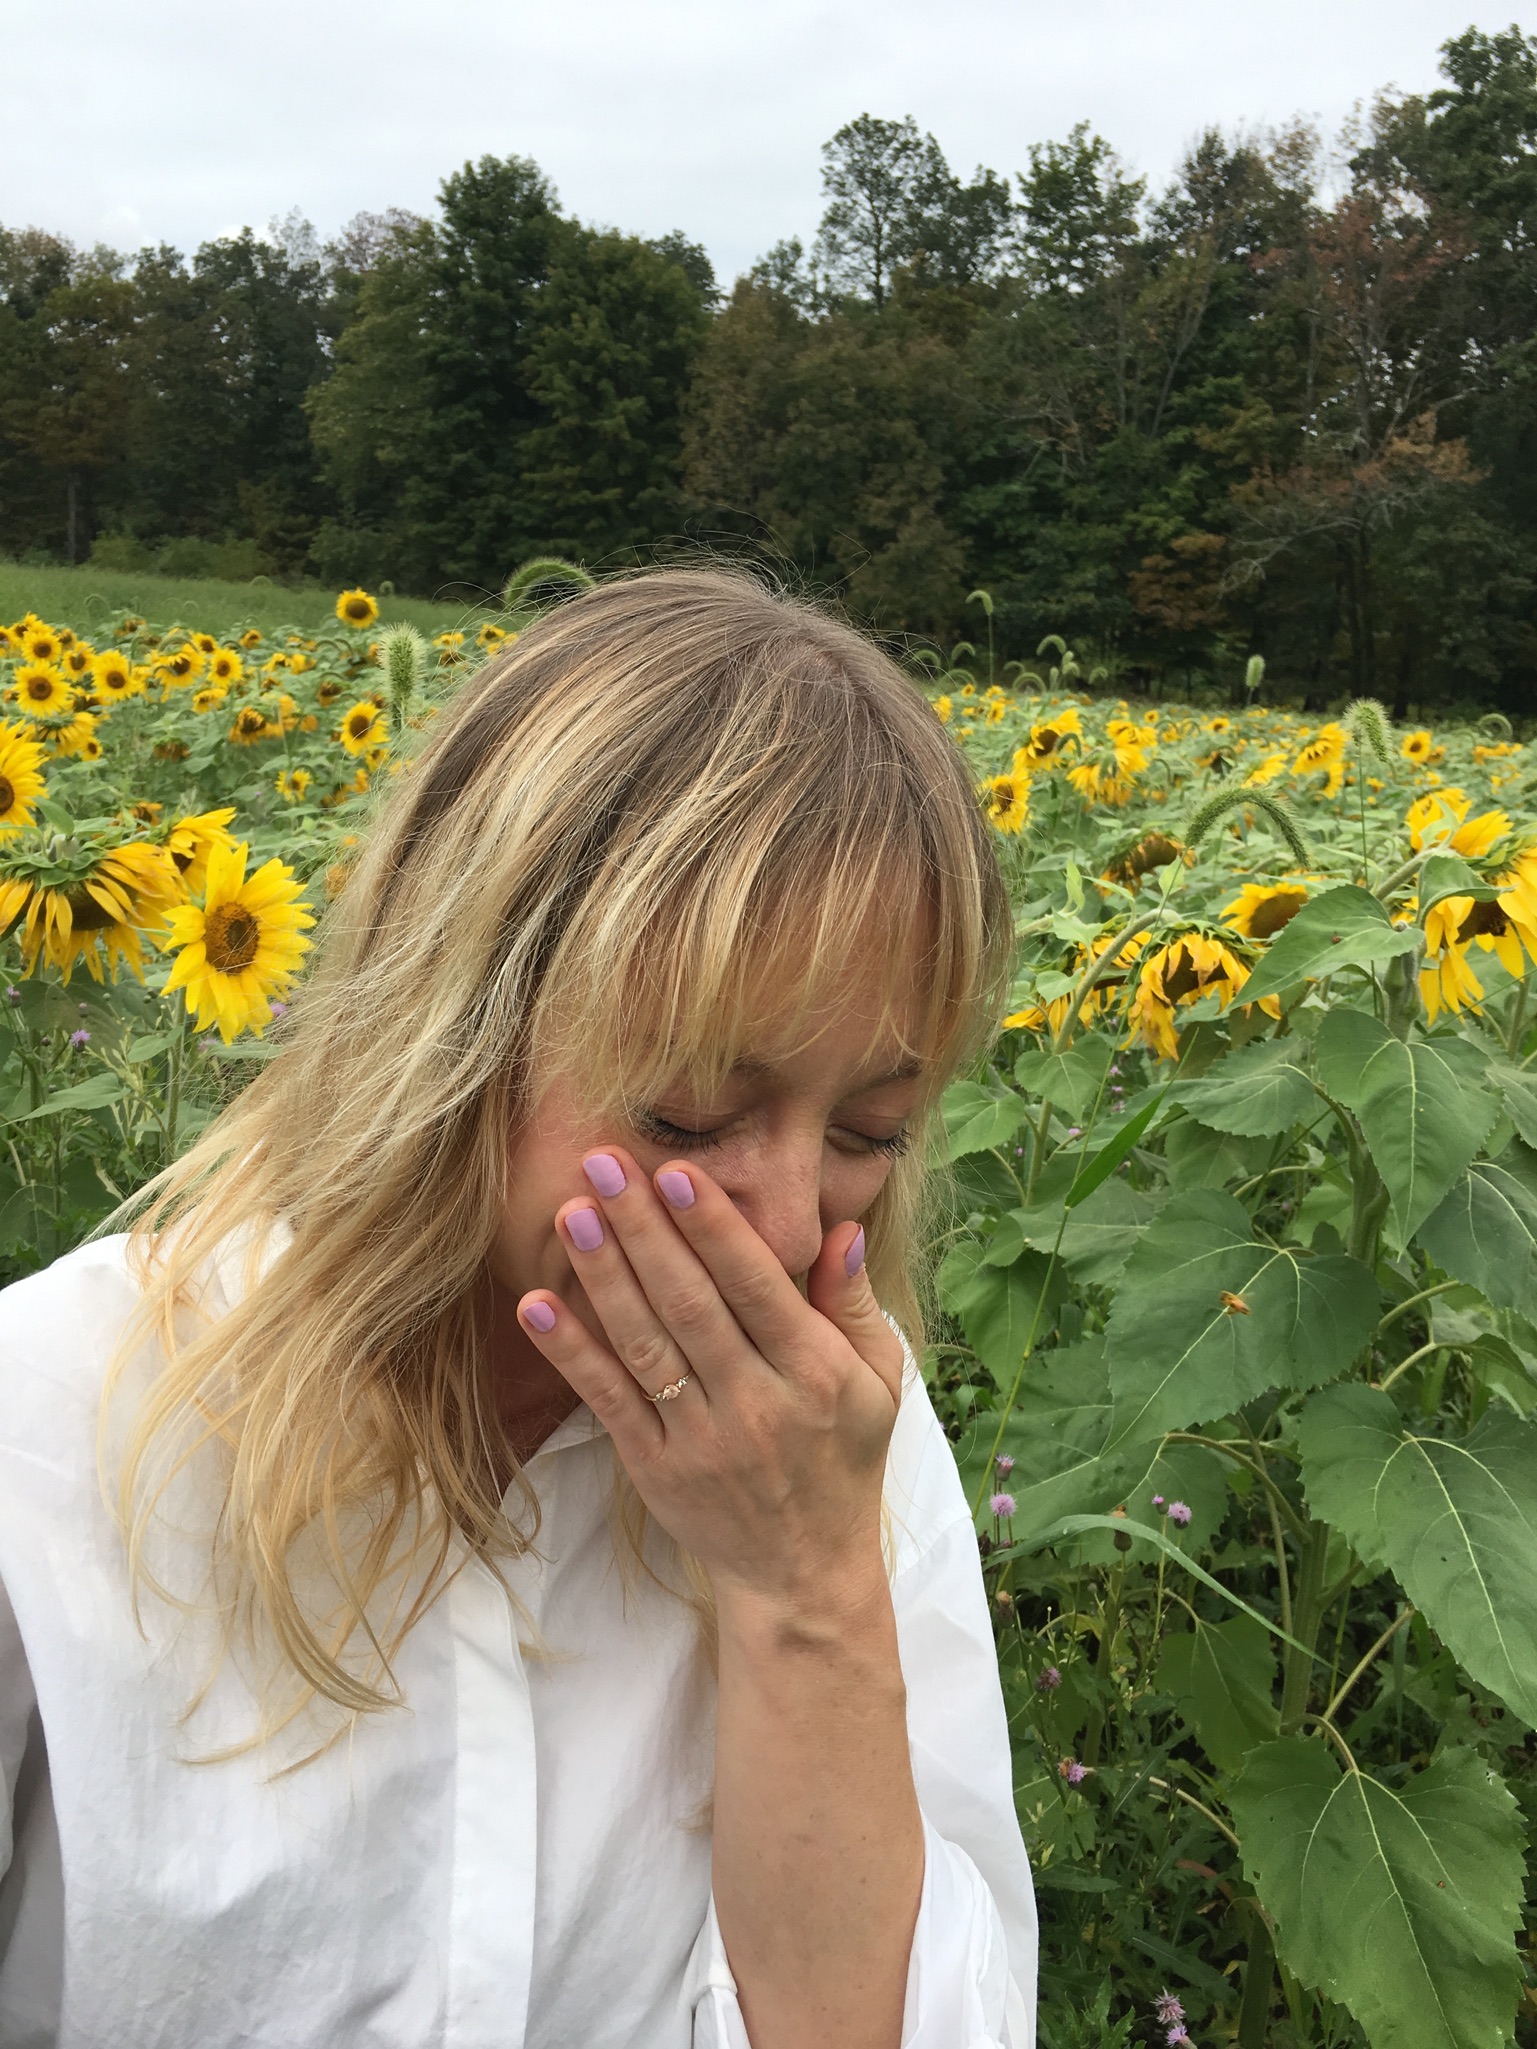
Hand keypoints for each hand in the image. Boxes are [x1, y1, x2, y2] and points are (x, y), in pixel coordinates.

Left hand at [515, 1148, 904, 1604]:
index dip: (714, 1228)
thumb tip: (842, 1229)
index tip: (676, 1172)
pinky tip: (537, 1305)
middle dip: (644, 1229)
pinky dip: (571, 1353)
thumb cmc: (844, 1460)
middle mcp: (757, 1402)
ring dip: (603, 1276)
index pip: (757, 1287)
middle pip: (691, 1303)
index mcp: (815, 1372)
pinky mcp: (654, 1468)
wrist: (803, 1574)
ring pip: (645, 1345)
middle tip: (604, 1164)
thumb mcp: (878, 1382)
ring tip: (570, 1214)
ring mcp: (700, 1438)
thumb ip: (854, 1303)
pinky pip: (608, 1401)